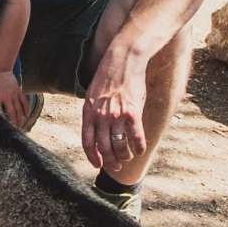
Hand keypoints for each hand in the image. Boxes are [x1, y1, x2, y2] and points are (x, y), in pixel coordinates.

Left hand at [0, 68, 27, 125]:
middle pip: (13, 114)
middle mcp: (7, 97)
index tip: (3, 130)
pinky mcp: (18, 91)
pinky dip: (26, 108)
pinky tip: (26, 115)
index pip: (0, 113)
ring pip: (19, 109)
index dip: (3, 122)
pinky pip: (24, 101)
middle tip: (15, 132)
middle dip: (15, 123)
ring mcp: (14, 94)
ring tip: (21, 126)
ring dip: (21, 118)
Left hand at [81, 42, 147, 172]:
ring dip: (124, 156)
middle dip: (110, 161)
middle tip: (116, 166)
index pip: (87, 142)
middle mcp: (100, 116)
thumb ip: (95, 114)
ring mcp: (116, 115)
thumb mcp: (94, 95)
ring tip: (127, 157)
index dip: (92, 157)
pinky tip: (140, 150)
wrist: (124, 59)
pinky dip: (138, 147)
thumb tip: (98, 132)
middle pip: (104, 148)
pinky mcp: (132, 112)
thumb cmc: (109, 77)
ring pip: (120, 146)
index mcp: (88, 112)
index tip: (98, 165)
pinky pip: (136, 137)